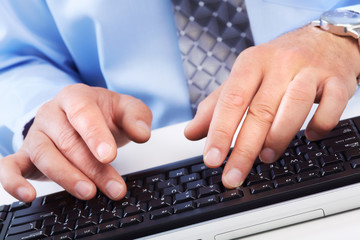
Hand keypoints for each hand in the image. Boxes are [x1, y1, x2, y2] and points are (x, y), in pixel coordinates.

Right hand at [0, 84, 151, 201]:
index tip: (109, 156)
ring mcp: (36, 134)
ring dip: (67, 178)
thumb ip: (137, 117)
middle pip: (68, 141)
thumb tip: (142, 133)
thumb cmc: (103, 114)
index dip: (95, 135)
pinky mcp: (25, 155)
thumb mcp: (125, 109)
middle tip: (113, 187)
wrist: (81, 116)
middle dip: (92, 167)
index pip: (83, 113)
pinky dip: (14, 182)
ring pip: (45, 156)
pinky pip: (10, 167)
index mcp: (76, 97)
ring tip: (89, 193)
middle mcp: (51, 113)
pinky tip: (28, 196)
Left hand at [185, 25, 359, 187]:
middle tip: (233, 175)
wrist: (324, 40)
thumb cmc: (278, 63)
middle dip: (244, 149)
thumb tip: (192, 133)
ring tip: (266, 157)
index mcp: (251, 62)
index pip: (231, 100)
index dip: (220, 132)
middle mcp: (280, 64)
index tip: (212, 159)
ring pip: (294, 107)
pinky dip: (319, 127)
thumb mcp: (243, 78)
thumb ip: (216, 105)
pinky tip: (310, 137)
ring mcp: (310, 71)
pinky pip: (331, 108)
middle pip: (260, 111)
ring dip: (278, 138)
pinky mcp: (337, 80)